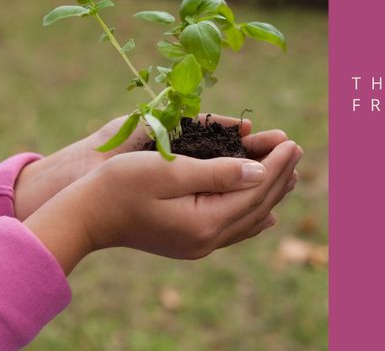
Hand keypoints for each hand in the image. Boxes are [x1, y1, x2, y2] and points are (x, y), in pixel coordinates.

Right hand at [24, 140, 301, 273]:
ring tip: (289, 172)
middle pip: (256, 205)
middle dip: (279, 175)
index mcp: (205, 221)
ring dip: (269, 193)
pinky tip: (264, 212)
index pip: (255, 190)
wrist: (87, 215)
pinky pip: (233, 229)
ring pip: (247, 217)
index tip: (292, 141)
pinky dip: (252, 214)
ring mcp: (198, 244)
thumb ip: (218, 173)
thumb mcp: (171, 171)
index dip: (276, 165)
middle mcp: (207, 239)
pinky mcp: (189, 241)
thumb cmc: (122, 184)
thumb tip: (260, 173)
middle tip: (297, 149)